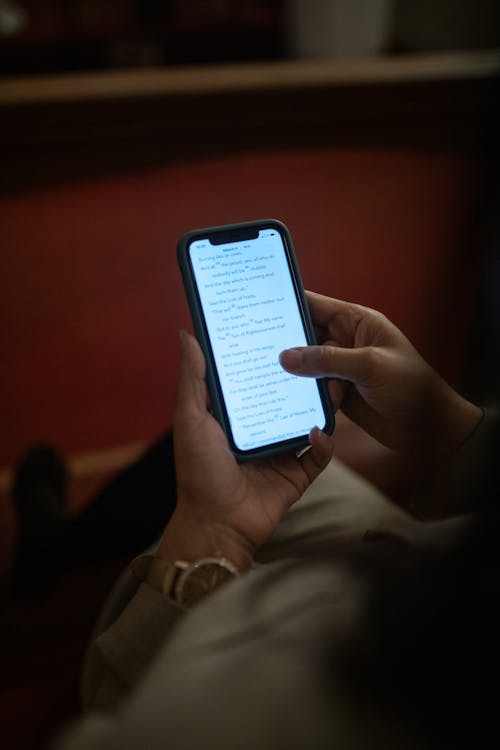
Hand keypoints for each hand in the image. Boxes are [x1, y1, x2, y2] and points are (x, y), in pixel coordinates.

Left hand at [158, 330, 333, 570]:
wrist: (216, 525)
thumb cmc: (198, 472)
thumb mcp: (190, 420)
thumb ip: (192, 380)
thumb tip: (188, 335)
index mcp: (237, 414)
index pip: (256, 378)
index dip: (268, 357)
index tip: (280, 331)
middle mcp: (261, 429)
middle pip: (288, 396)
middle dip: (303, 378)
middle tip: (316, 355)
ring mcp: (281, 451)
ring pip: (309, 420)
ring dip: (321, 404)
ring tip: (330, 383)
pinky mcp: (297, 474)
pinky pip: (319, 455)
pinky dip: (323, 443)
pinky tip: (317, 430)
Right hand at [279, 292, 481, 471]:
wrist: (429, 429)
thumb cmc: (411, 388)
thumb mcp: (369, 366)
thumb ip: (327, 360)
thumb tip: (287, 356)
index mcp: (357, 323)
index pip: (316, 306)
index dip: (289, 304)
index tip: (259, 306)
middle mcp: (346, 342)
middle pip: (305, 336)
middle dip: (285, 344)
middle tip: (256, 349)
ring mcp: (341, 368)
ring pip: (306, 365)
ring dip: (295, 374)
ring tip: (271, 377)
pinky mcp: (338, 393)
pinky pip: (312, 388)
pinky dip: (303, 393)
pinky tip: (289, 398)